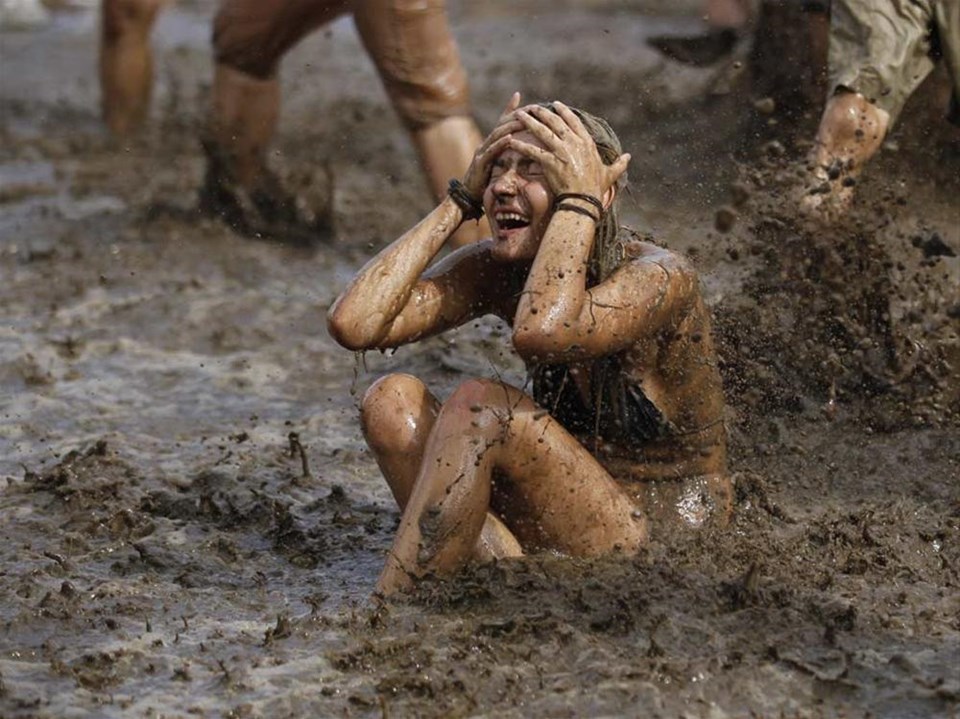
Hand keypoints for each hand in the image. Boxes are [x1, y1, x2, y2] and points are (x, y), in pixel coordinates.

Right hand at [461, 92, 523, 197]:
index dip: (512, 110)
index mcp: (490, 144)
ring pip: (496, 135)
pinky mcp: (479, 164)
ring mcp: (481, 153)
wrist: (467, 196)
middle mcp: (485, 144)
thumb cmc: (484, 182)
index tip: (526, 101)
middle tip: (531, 109)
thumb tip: (519, 148)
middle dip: (516, 115)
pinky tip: (510, 138)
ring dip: (510, 126)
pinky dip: (500, 144)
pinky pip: (491, 151)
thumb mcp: (497, 165)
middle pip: (501, 125)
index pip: (502, 123)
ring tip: (523, 119)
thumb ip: (505, 155)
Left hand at [509, 102, 629, 199]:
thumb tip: (628, 157)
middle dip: (542, 113)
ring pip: (542, 132)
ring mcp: (561, 152)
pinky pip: (533, 150)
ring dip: (529, 122)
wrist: (584, 201)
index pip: (573, 121)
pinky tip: (511, 141)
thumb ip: (619, 164)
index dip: (564, 112)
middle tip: (532, 107)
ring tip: (518, 115)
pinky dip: (521, 145)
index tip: (556, 104)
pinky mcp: (550, 162)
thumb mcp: (610, 174)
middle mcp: (574, 143)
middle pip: (555, 122)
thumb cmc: (596, 189)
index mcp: (586, 143)